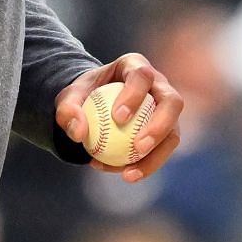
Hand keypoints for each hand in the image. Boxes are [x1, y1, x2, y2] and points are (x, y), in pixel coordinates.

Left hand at [54, 53, 182, 183]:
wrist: (96, 105)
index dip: (135, 95)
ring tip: (129, 174)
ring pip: (173, 132)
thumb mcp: (69, 97)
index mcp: (136, 67)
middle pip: (172, 102)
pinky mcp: (167, 131)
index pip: (142, 76)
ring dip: (156, 156)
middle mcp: (159, 85)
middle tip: (138, 148)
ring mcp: (166, 109)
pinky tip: (124, 175)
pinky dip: (145, 165)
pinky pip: (162, 151)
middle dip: (160, 126)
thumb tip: (79, 133)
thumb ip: (68, 110)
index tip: (118, 118)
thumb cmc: (85, 96)